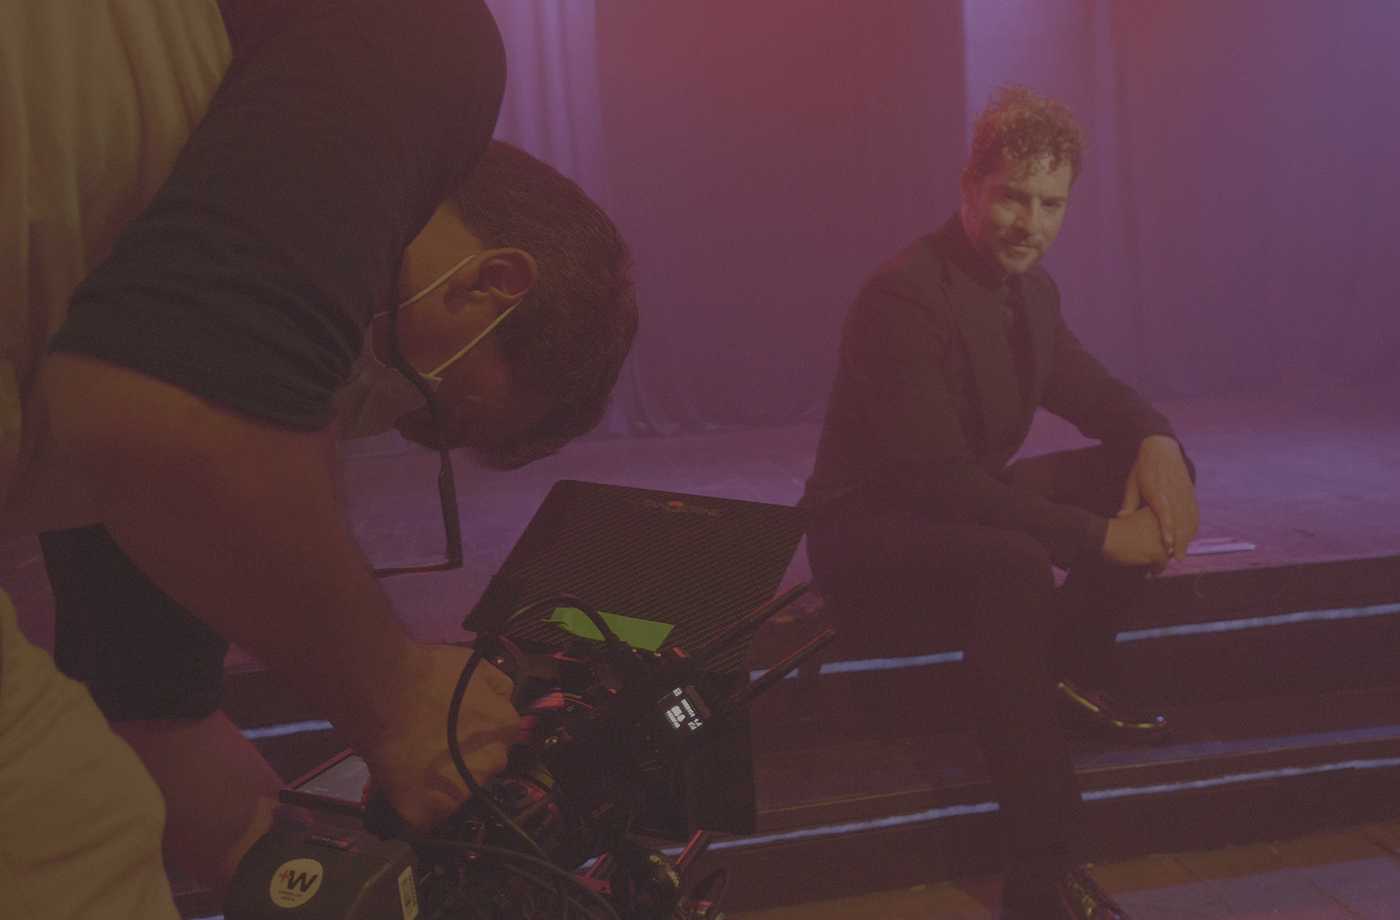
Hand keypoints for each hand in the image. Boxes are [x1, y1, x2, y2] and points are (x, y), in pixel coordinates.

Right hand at [359, 643, 520, 833]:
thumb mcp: (475, 666)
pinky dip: (409, 812)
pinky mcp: (427, 813)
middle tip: (429, 749)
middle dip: (458, 764)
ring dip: (436, 788)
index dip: (471, 739)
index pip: (497, 742)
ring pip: (452, 797)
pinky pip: (420, 822)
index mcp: (506, 729)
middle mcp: (492, 764)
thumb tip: (500, 700)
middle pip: (478, 770)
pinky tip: (398, 794)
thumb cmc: (426, 674)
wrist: (384, 692)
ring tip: (410, 768)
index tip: (453, 737)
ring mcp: (461, 793)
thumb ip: (496, 687)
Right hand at [1102, 506, 1170, 570]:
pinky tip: (1153, 571)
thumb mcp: (1134, 516)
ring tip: (1158, 564)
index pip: (1171, 525)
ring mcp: (1161, 538)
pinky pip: (1163, 563)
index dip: (1169, 536)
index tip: (1166, 543)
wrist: (1104, 535)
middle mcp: (1163, 523)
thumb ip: (1147, 522)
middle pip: (1174, 539)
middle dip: (1168, 548)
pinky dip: (1158, 568)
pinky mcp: (1156, 551)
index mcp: (1157, 512)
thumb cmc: (1114, 527)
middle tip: (1164, 555)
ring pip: (1170, 552)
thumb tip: (1157, 537)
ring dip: (1164, 559)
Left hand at [1120, 435, 1197, 561]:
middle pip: (1180, 520)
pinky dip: (1193, 525)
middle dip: (1181, 540)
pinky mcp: (1190, 491)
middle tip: (1178, 558)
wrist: (1161, 447)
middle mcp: (1174, 492)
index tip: (1169, 545)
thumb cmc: (1143, 467)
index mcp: (1158, 490)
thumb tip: (1121, 517)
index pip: (1165, 513)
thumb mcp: (1132, 481)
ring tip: (1184, 552)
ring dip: (1188, 536)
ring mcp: (1184, 491)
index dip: (1168, 529)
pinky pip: (1194, 511)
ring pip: (1189, 517)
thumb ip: (1130, 500)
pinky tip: (1191, 537)